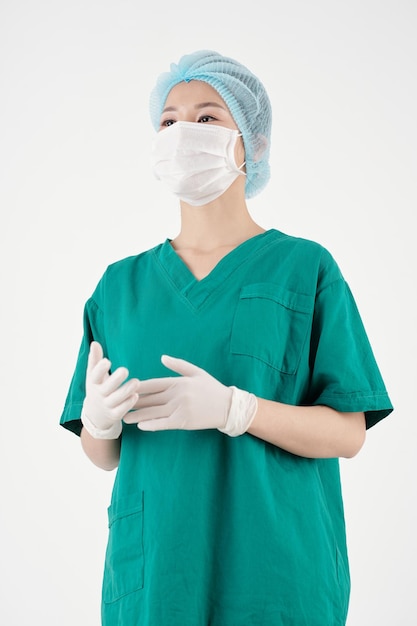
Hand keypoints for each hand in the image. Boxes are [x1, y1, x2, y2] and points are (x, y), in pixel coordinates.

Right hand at [81, 341, 139, 438]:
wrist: (95, 414)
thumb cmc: (98, 388)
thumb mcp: (94, 375)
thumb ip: (95, 359)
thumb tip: (95, 343)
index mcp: (93, 383)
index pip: (94, 376)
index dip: (100, 369)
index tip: (107, 360)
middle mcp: (99, 395)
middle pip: (106, 388)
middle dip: (115, 380)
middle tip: (125, 370)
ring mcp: (106, 406)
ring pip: (115, 399)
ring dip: (126, 391)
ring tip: (136, 382)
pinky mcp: (114, 415)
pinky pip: (121, 410)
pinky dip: (128, 404)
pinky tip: (136, 396)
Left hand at [124, 355, 257, 436]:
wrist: (228, 406)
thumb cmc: (212, 388)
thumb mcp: (197, 372)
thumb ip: (178, 365)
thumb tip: (162, 357)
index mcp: (179, 381)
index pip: (154, 383)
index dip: (138, 387)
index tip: (125, 387)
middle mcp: (177, 394)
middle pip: (150, 398)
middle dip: (133, 401)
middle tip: (117, 403)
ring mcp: (180, 408)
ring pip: (154, 412)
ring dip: (138, 415)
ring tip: (124, 417)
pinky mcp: (184, 422)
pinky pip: (163, 424)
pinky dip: (151, 425)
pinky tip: (141, 426)